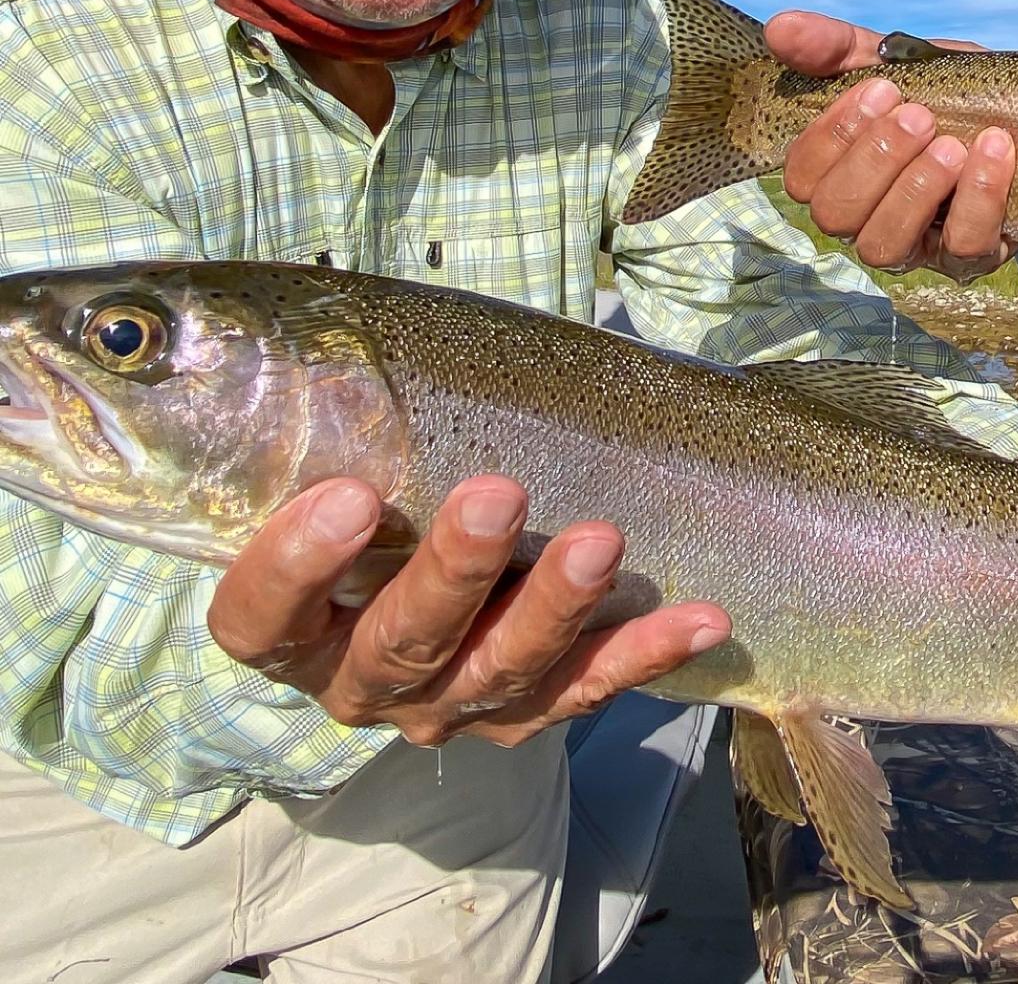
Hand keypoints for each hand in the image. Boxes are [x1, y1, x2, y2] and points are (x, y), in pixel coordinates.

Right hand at [207, 475, 729, 747]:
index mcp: (297, 631)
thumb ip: (349, 428)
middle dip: (455, 572)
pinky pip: (589, 689)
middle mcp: (365, 683)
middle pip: (403, 643)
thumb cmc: (383, 504)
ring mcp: (451, 708)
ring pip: (503, 672)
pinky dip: (646, 653)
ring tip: (601, 542)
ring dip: (556, 608)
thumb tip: (357, 358)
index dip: (295, 568)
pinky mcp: (528, 714)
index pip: (262, 621)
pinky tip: (701, 619)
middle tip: (500, 495)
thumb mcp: (349, 472)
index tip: (350, 495)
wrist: (424, 598)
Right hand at [765, 8, 1014, 281]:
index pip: (802, 177)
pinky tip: (993, 150)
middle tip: (920, 116)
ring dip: (915, 190)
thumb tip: (779, 27)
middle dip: (875, 160)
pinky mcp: (969, 260)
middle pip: (835, 215)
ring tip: (951, 144)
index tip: (882, 88)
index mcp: (837, 173)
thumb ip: (835, 46)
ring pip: (883, 245)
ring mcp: (914, 246)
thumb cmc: (943, 93)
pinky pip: (962, 248)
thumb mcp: (893, 62)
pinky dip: (978, 198)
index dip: (832, 137)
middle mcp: (864, 218)